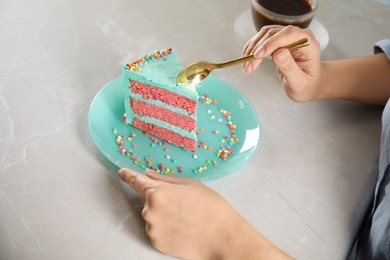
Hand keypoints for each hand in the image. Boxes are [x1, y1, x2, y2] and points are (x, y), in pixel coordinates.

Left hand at [118, 168, 290, 259]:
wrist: (222, 237)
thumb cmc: (210, 207)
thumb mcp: (191, 185)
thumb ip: (165, 180)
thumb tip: (149, 175)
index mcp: (158, 192)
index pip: (136, 181)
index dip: (128, 175)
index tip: (122, 172)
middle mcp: (150, 211)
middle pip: (149, 201)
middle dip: (162, 200)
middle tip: (183, 204)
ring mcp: (152, 228)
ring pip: (154, 217)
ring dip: (164, 216)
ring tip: (187, 218)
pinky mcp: (156, 243)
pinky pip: (157, 231)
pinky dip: (166, 229)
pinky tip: (183, 228)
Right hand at [242, 25, 322, 102]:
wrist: (308, 85)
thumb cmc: (307, 85)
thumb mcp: (299, 82)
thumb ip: (289, 68)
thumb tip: (278, 53)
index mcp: (309, 44)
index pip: (289, 34)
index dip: (272, 42)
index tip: (258, 55)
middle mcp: (299, 36)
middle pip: (274, 33)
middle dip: (258, 49)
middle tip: (248, 67)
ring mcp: (288, 37)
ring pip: (265, 34)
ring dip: (252, 49)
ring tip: (246, 66)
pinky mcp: (279, 40)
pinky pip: (263, 39)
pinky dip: (253, 48)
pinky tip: (247, 58)